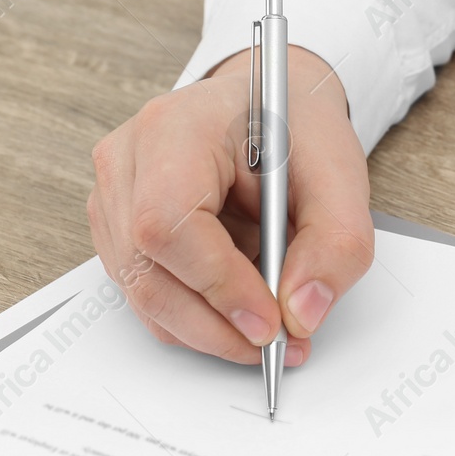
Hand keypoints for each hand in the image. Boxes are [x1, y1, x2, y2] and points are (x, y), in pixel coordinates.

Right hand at [88, 46, 371, 362]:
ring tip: (268, 328)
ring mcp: (114, 196)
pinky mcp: (117, 228)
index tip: (269, 323)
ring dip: (207, 328)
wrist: (271, 110)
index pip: (168, 223)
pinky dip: (194, 317)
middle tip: (278, 345)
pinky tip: (240, 308)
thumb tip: (302, 313)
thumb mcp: (341, 176)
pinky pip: (147, 294)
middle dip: (215, 325)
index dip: (217, 285)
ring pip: (143, 294)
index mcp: (175, 128)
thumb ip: (336, 244)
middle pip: (146, 270)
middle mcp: (127, 160)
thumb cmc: (296, 130)